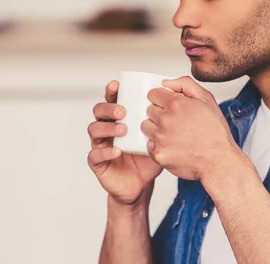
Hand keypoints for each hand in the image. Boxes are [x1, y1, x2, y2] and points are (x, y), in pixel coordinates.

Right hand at [87, 80, 162, 205]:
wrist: (142, 184)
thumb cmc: (149, 156)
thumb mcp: (159, 135)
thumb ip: (164, 118)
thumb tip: (175, 95)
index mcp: (119, 118)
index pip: (111, 99)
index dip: (111, 91)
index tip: (117, 85)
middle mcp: (107, 128)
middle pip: (99, 110)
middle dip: (109, 107)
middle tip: (123, 111)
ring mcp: (100, 144)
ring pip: (94, 129)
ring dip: (108, 127)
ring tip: (123, 129)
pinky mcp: (98, 162)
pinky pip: (95, 155)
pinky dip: (105, 152)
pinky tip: (117, 151)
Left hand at [142, 76, 242, 180]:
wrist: (218, 160)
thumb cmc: (215, 133)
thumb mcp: (207, 99)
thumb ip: (185, 84)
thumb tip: (166, 83)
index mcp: (176, 104)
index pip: (153, 94)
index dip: (161, 99)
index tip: (168, 105)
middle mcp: (166, 119)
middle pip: (149, 110)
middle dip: (160, 113)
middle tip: (175, 122)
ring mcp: (161, 137)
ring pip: (146, 126)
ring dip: (156, 128)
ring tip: (173, 134)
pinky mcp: (158, 153)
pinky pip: (149, 144)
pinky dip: (158, 145)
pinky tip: (172, 145)